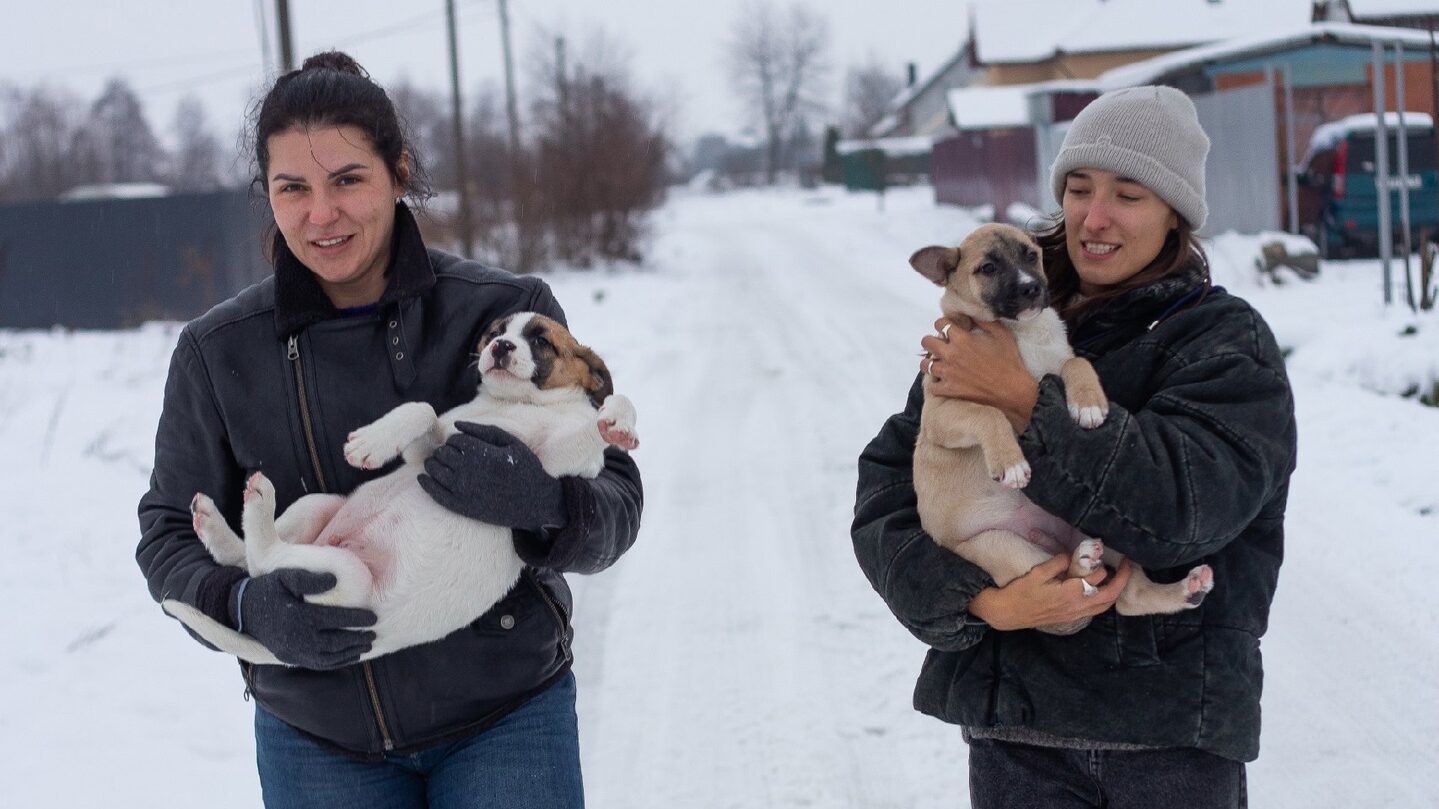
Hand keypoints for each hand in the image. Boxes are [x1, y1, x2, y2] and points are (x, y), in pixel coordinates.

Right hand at [232, 569, 376, 668]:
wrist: (244, 612)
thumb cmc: (270, 589)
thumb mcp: (286, 577)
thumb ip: (310, 578)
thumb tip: (335, 579)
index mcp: (299, 616)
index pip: (335, 619)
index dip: (356, 619)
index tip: (373, 617)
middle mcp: (297, 638)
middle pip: (336, 641)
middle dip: (358, 639)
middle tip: (374, 634)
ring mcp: (294, 651)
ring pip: (329, 657)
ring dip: (350, 652)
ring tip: (367, 646)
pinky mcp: (291, 658)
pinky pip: (318, 664)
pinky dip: (336, 662)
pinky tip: (349, 656)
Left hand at [419, 422, 564, 531]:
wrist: (535, 503)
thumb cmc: (526, 468)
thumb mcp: (512, 443)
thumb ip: (484, 430)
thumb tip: (456, 424)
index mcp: (483, 454)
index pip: (455, 439)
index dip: (456, 439)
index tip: (463, 444)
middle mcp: (470, 472)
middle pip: (443, 454)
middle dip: (445, 451)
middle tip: (451, 453)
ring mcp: (464, 491)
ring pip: (435, 470)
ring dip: (434, 464)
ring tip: (440, 464)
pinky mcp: (461, 507)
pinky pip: (434, 493)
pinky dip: (426, 483)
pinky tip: (424, 478)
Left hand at [920, 317, 1038, 431]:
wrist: (1012, 390)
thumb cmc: (1009, 361)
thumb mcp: (1002, 335)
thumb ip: (985, 321)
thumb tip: (973, 314)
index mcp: (963, 340)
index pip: (941, 324)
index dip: (942, 324)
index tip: (946, 328)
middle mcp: (951, 355)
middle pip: (927, 342)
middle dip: (932, 341)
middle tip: (940, 345)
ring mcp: (948, 373)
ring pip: (925, 364)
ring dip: (930, 362)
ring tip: (939, 363)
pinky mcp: (949, 390)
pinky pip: (932, 385)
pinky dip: (935, 383)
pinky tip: (942, 380)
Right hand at [966, 554, 1132, 631]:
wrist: (1008, 613)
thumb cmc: (1020, 592)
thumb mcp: (1037, 573)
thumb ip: (1058, 563)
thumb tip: (1070, 555)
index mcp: (1070, 593)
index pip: (1097, 577)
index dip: (1102, 563)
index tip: (1103, 550)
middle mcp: (1077, 606)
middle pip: (1110, 595)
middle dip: (1122, 579)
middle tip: (1128, 565)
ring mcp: (1075, 614)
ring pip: (1105, 605)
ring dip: (1115, 591)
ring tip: (1119, 577)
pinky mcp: (1071, 617)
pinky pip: (1096, 610)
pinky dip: (1104, 600)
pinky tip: (1102, 591)